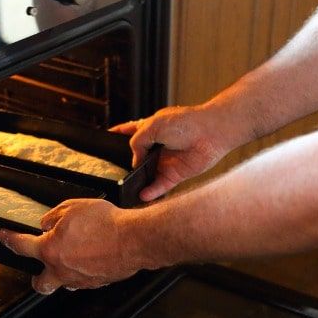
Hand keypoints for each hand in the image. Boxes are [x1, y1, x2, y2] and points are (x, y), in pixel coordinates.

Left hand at [0, 199, 141, 294]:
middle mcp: (62, 270)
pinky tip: (92, 257)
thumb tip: (47, 225)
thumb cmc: (106, 223)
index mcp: (50, 250)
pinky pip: (85, 280)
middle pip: (40, 283)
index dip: (8, 239)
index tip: (2, 236)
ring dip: (63, 273)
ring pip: (65, 283)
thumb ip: (54, 217)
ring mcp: (81, 280)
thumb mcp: (72, 208)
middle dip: (36, 278)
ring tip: (70, 259)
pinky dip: (84, 270)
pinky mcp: (98, 283)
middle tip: (37, 271)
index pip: (20, 246)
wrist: (134, 239)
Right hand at [110, 105, 231, 200]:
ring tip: (126, 189)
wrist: (212, 133)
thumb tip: (134, 160)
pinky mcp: (176, 174)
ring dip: (138, 181)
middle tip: (114, 173)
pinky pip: (160, 186)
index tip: (105, 138)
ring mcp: (166, 161)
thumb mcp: (153, 126)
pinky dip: (151, 191)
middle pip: (137, 157)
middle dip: (126, 164)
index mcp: (150, 128)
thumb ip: (138, 142)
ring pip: (148, 174)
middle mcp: (157, 146)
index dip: (118, 134)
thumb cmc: (187, 122)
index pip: (129, 131)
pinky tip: (142, 195)